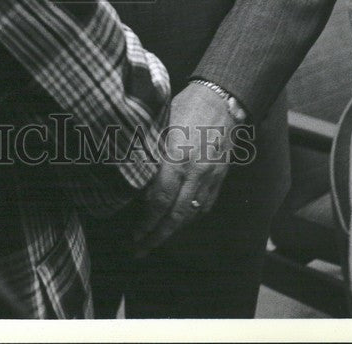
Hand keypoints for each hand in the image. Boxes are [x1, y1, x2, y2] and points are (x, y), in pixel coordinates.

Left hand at [133, 83, 235, 256]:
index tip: (133, 234)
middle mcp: (196, 172)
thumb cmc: (186, 106)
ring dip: (172, 231)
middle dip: (156, 236)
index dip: (146, 221)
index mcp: (177, 157)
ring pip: (191, 214)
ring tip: (154, 240)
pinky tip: (178, 222)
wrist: (223, 101)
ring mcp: (211, 177)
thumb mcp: (161, 124)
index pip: (159, 199)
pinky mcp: (220, 178)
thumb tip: (128, 171)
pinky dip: (190, 217)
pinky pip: (205, 205)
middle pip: (175, 215)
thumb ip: (149, 150)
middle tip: (139, 250)